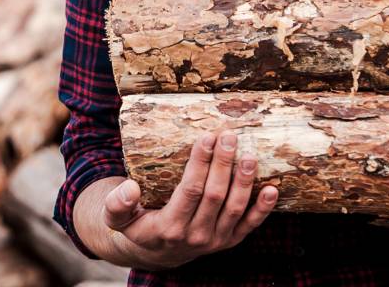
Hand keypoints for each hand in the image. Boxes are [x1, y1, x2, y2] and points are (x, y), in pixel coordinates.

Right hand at [102, 131, 278, 269]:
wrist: (156, 252)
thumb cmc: (137, 224)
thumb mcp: (116, 218)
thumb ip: (117, 204)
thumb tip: (130, 188)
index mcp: (169, 227)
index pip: (190, 191)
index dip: (200, 164)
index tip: (206, 137)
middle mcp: (195, 236)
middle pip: (215, 196)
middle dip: (223, 164)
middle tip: (229, 135)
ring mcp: (215, 241)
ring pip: (235, 208)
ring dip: (245, 181)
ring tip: (250, 155)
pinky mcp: (230, 241)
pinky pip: (250, 225)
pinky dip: (263, 208)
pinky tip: (272, 189)